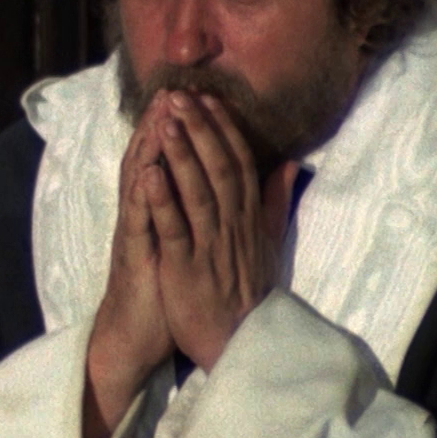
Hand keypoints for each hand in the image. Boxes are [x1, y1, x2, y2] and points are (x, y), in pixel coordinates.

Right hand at [84, 93, 175, 437]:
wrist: (136, 336)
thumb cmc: (164, 292)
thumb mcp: (189, 249)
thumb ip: (203, 218)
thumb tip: (223, 194)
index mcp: (163, 212)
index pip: (174, 161)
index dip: (189, 130)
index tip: (204, 98)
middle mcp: (145, 214)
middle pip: (152, 160)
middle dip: (164, 124)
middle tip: (175, 89)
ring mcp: (136, 232)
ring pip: (140, 181)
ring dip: (149, 148)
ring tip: (159, 115)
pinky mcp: (131, 255)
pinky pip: (136, 221)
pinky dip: (141, 196)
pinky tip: (146, 172)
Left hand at [148, 91, 299, 370]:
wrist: (237, 343)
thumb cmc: (244, 291)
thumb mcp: (267, 243)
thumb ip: (274, 202)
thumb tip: (288, 163)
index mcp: (249, 218)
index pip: (240, 163)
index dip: (224, 129)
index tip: (209, 97)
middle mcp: (233, 227)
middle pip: (220, 169)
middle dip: (202, 130)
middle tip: (182, 94)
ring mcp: (210, 246)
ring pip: (199, 192)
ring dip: (183, 154)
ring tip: (167, 121)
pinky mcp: (187, 267)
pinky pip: (175, 229)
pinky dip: (162, 200)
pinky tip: (148, 173)